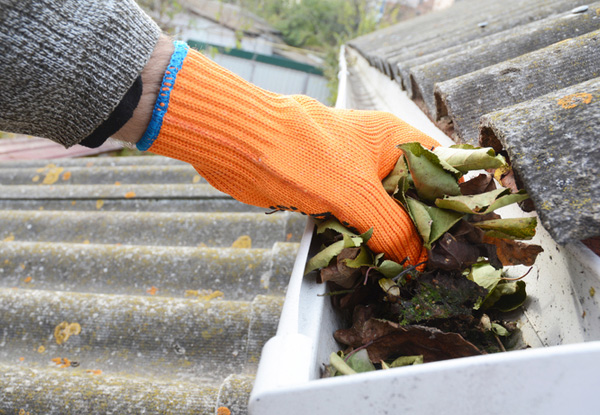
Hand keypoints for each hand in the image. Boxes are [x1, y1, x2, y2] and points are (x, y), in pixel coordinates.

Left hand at [118, 40, 439, 263]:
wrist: (241, 146)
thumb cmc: (300, 154)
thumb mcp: (356, 194)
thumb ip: (391, 227)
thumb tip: (415, 260)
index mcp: (395, 140)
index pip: (443, 168)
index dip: (456, 201)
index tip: (464, 236)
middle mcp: (378, 156)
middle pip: (413, 196)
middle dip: (421, 228)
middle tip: (435, 264)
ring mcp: (353, 176)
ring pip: (383, 211)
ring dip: (390, 238)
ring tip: (407, 270)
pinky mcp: (329, 194)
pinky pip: (356, 220)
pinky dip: (363, 240)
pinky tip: (372, 262)